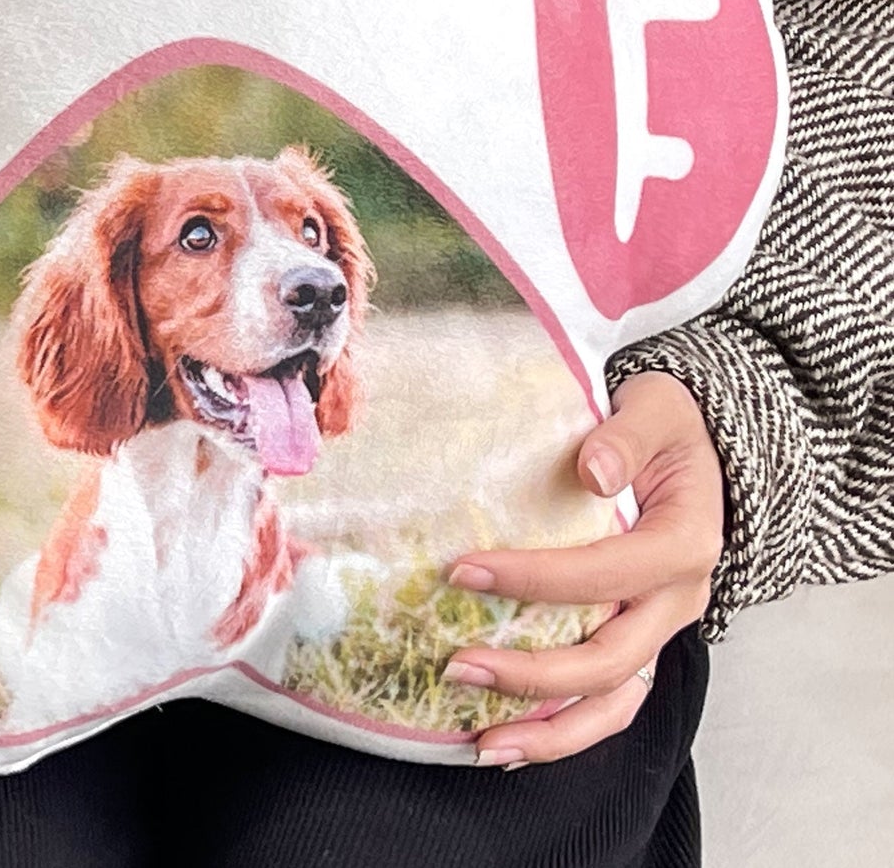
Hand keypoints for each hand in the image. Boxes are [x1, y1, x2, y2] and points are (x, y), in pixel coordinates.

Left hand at [439, 370, 723, 769]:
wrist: (696, 445)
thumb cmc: (665, 424)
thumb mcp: (654, 408)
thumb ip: (625, 435)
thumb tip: (592, 469)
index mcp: (682, 544)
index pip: (604, 574)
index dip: (534, 580)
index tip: (463, 571)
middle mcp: (677, 600)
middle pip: (609, 658)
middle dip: (530, 672)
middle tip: (456, 664)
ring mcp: (660, 628)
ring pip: (613, 701)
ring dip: (546, 727)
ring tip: (480, 743)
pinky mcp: (641, 641)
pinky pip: (609, 703)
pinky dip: (564, 731)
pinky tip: (508, 742)